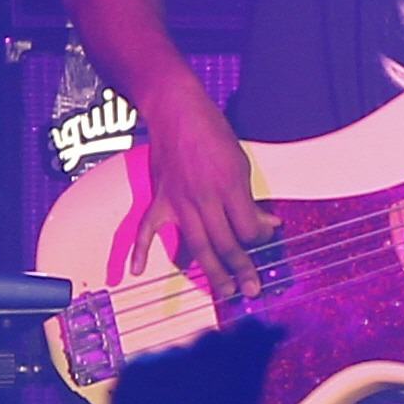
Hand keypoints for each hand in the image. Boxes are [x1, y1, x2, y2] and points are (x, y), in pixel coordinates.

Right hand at [141, 91, 277, 303]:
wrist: (176, 111)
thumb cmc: (213, 133)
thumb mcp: (241, 163)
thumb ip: (250, 199)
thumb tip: (267, 224)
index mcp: (230, 187)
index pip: (248, 229)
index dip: (259, 240)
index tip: (264, 241)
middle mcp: (204, 198)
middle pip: (224, 243)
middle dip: (241, 270)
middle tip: (251, 291)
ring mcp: (178, 201)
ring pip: (196, 245)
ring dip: (211, 271)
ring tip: (223, 292)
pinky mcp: (159, 199)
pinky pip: (146, 229)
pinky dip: (138, 251)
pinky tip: (135, 272)